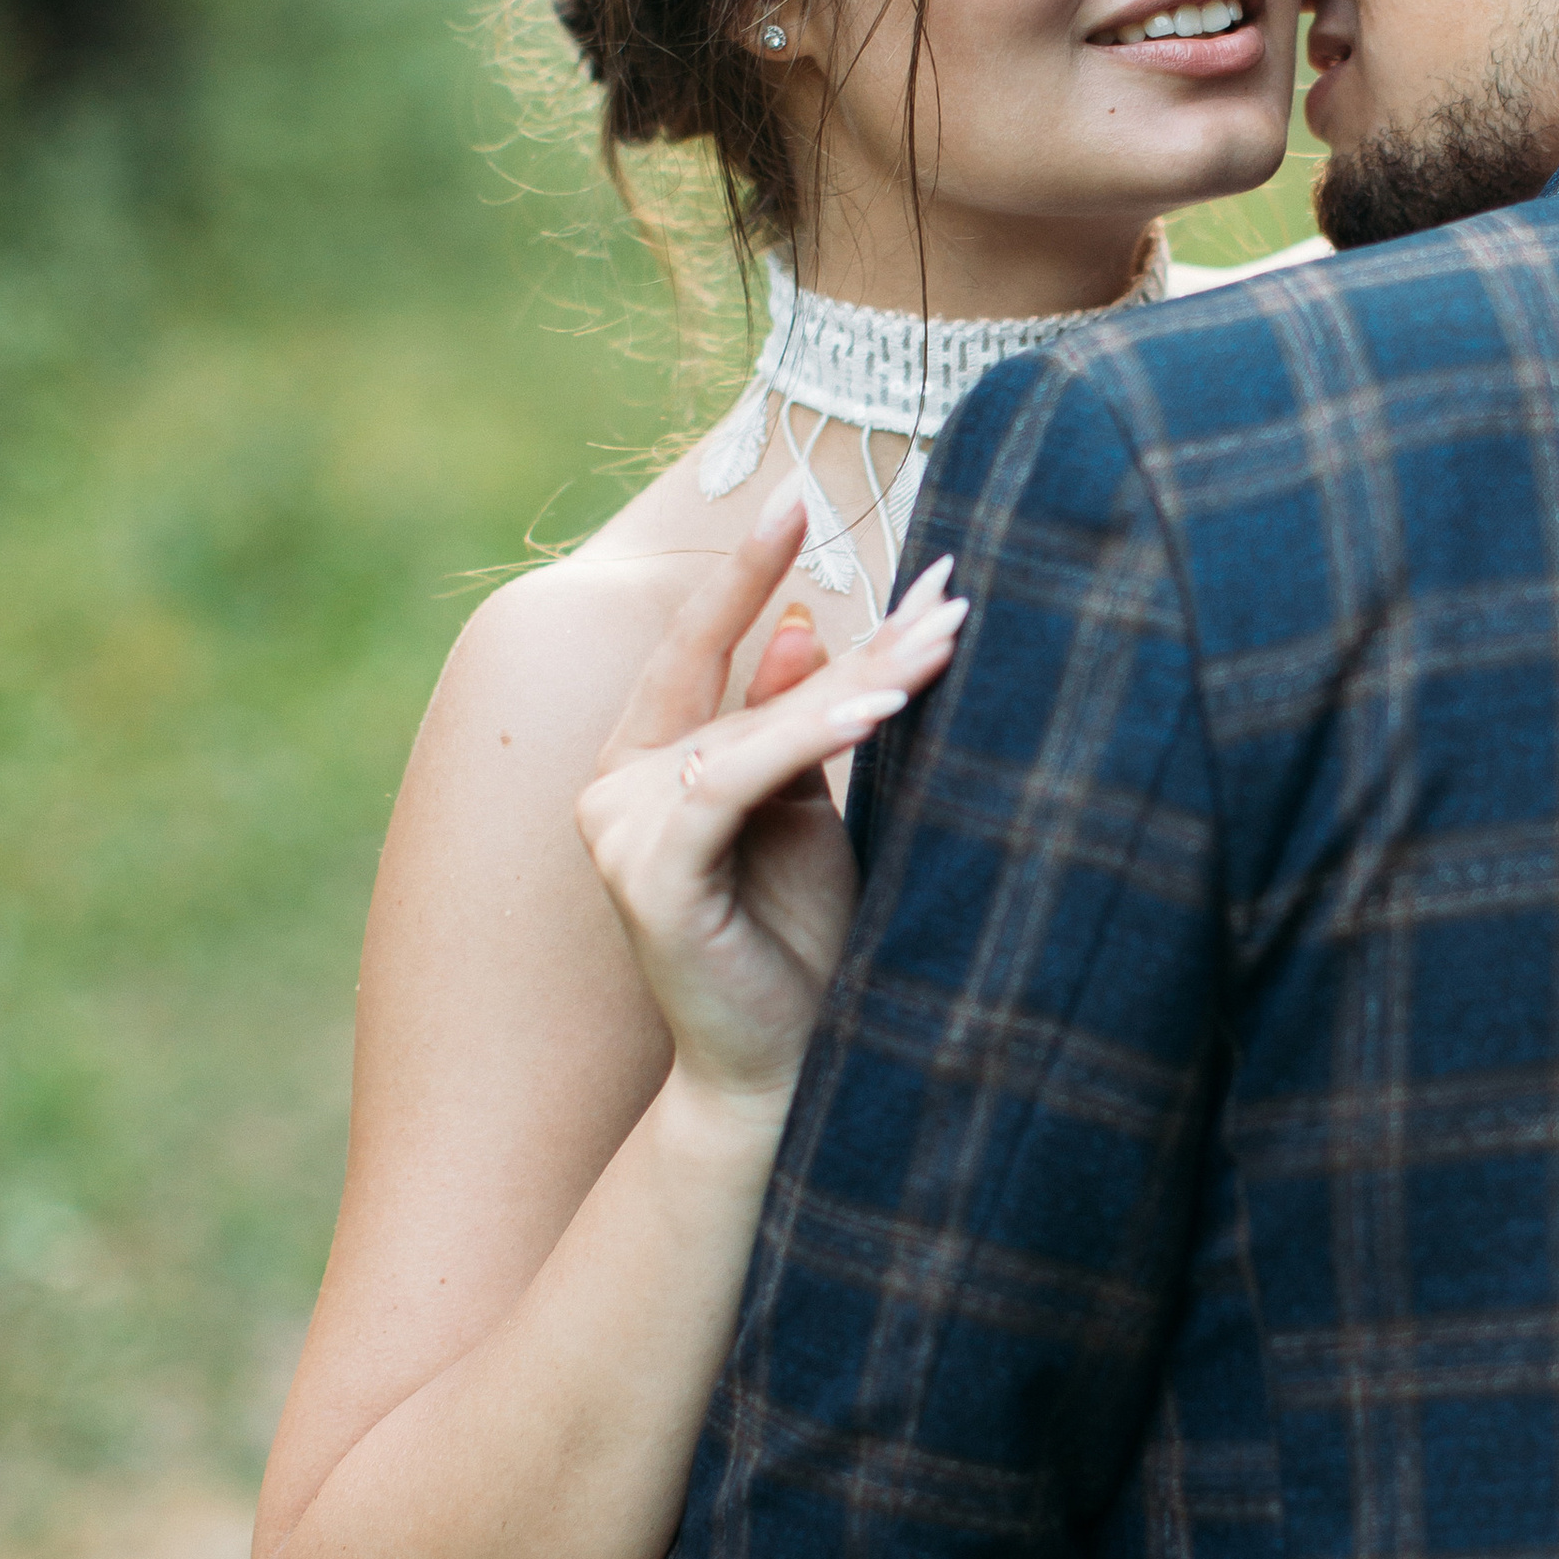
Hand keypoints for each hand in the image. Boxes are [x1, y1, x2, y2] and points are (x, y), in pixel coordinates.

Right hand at [575, 496, 966, 1123]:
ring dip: (859, 681)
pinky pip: (735, 780)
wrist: (790, 1062)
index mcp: (646, 763)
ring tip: (944, 638)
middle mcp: (614, 787)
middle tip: (919, 560)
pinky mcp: (647, 873)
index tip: (801, 496)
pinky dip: (810, 738)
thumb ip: (795, 718)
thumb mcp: (806, 806)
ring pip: (749, 726)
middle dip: (832, 615)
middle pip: (736, 675)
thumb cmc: (802, 938)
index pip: (696, 644)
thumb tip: (807, 620)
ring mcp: (620, 829)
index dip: (747, 570)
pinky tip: (880, 710)